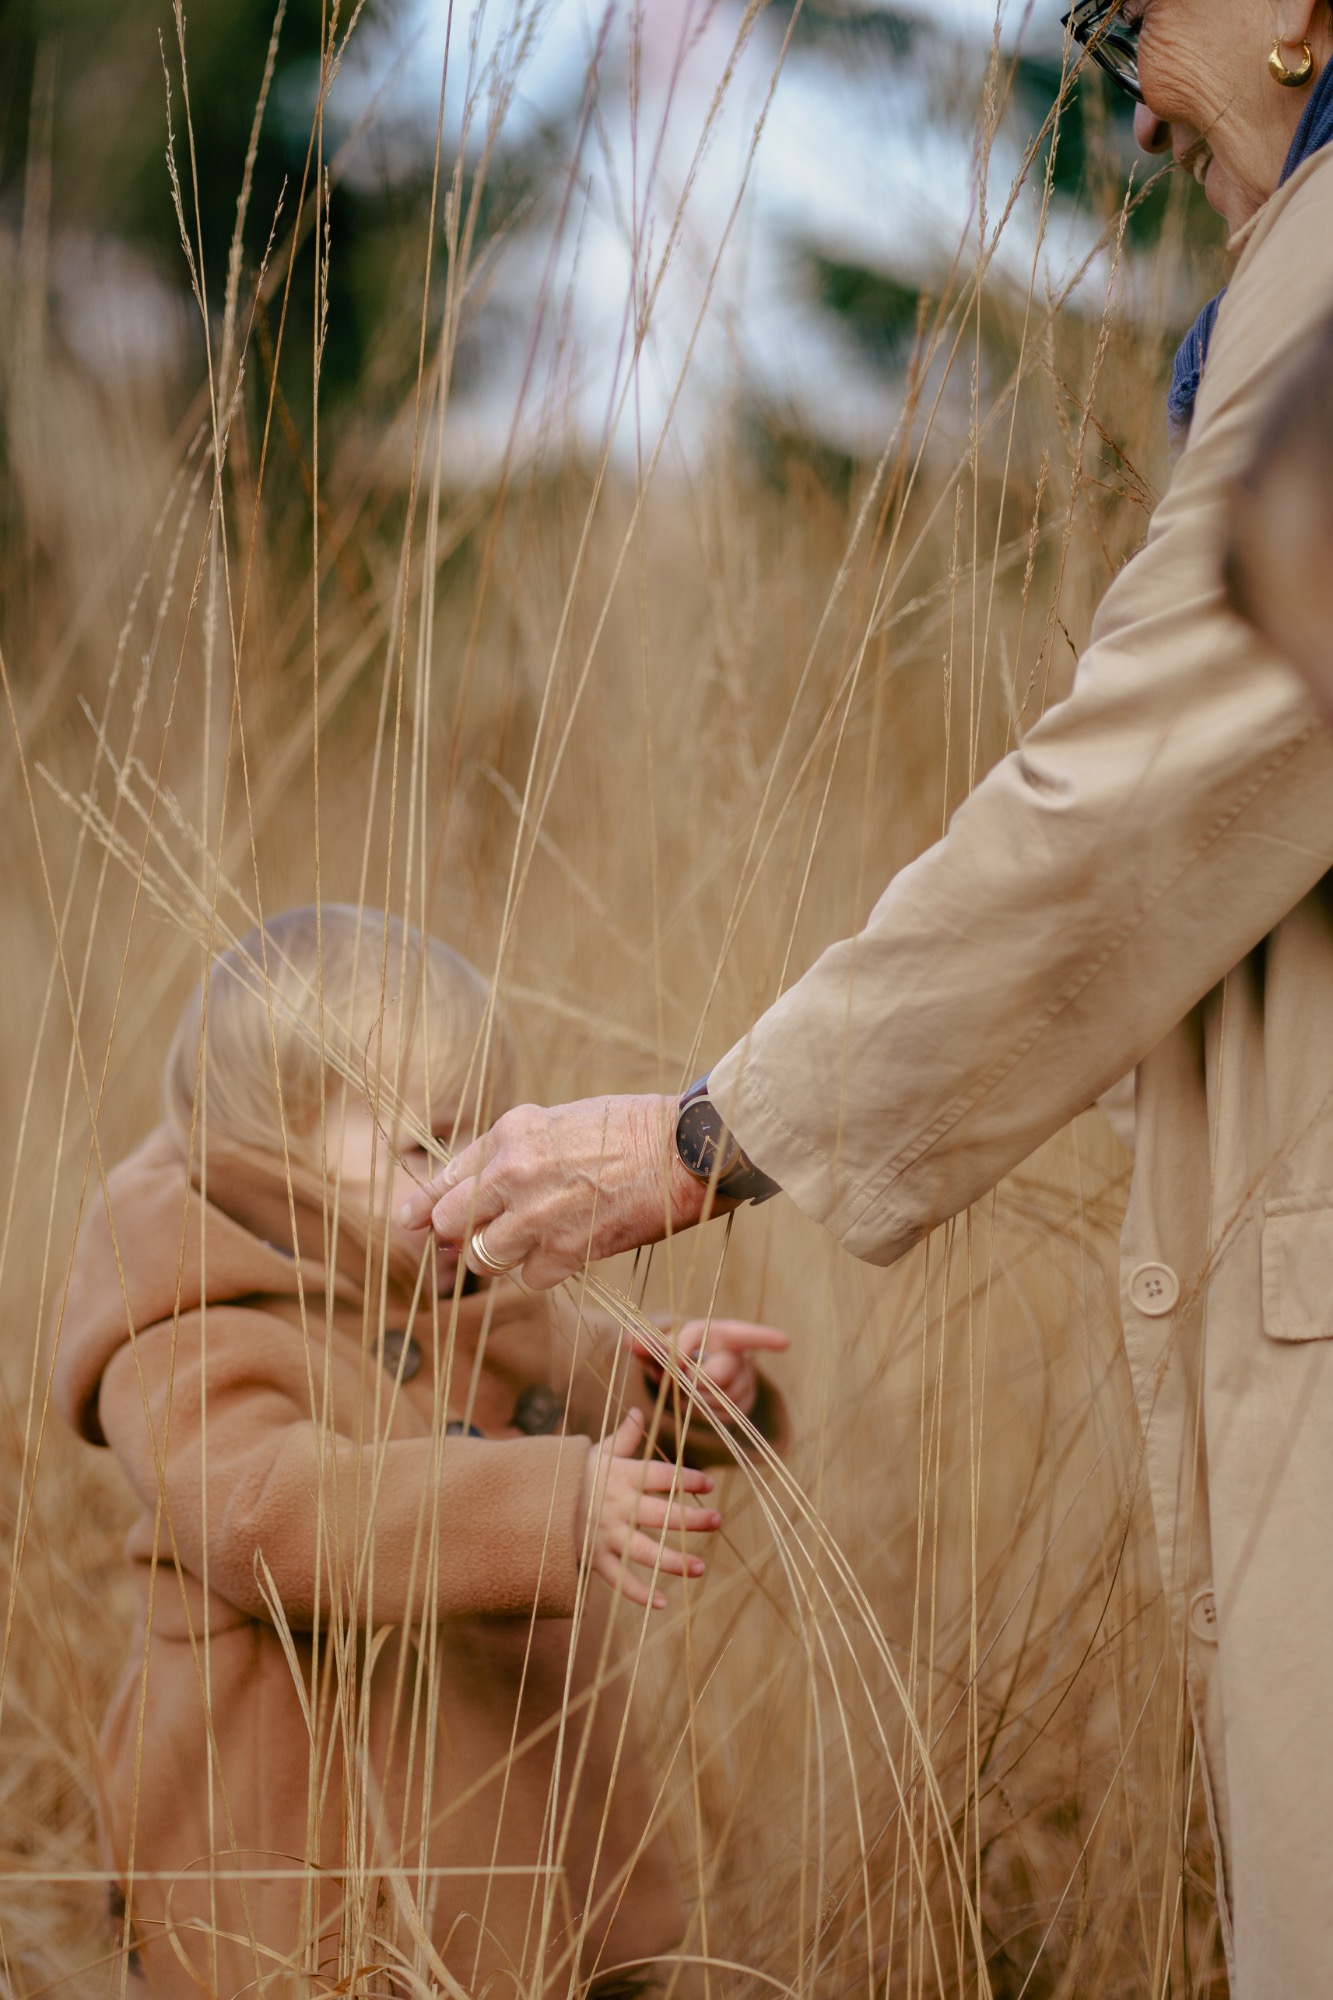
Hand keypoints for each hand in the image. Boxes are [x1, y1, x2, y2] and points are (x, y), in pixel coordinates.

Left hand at [398, 1094, 719, 1290]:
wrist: (683, 1150)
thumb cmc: (631, 1129)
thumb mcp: (560, 1121)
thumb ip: (516, 1151)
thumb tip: (482, 1187)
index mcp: (510, 1133)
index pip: (445, 1177)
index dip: (423, 1205)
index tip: (411, 1222)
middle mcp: (513, 1171)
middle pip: (448, 1222)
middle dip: (458, 1236)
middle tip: (474, 1242)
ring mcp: (537, 1213)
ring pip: (484, 1258)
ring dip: (503, 1257)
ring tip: (533, 1242)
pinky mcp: (567, 1249)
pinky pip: (529, 1278)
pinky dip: (543, 1273)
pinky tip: (566, 1253)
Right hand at [575, 1409, 721, 1609]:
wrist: (530, 1500)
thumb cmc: (571, 1475)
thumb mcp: (595, 1452)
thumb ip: (623, 1438)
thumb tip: (639, 1412)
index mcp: (620, 1477)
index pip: (659, 1476)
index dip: (685, 1479)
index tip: (709, 1483)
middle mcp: (616, 1506)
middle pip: (659, 1515)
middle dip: (690, 1519)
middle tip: (717, 1521)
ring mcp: (605, 1535)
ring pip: (644, 1552)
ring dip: (673, 1562)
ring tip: (701, 1568)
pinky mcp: (595, 1558)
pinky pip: (619, 1580)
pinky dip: (639, 1594)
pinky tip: (663, 1603)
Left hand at [635, 1318, 788, 1423]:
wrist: (687, 1373)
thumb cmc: (673, 1355)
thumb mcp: (660, 1348)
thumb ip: (647, 1346)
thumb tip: (629, 1342)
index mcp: (719, 1332)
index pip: (743, 1334)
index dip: (763, 1337)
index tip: (786, 1341)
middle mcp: (738, 1355)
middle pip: (718, 1374)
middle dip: (693, 1381)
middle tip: (676, 1379)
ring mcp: (745, 1380)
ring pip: (719, 1397)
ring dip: (695, 1398)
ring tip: (685, 1388)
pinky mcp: (744, 1403)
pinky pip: (724, 1414)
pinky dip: (705, 1412)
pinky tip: (699, 1402)